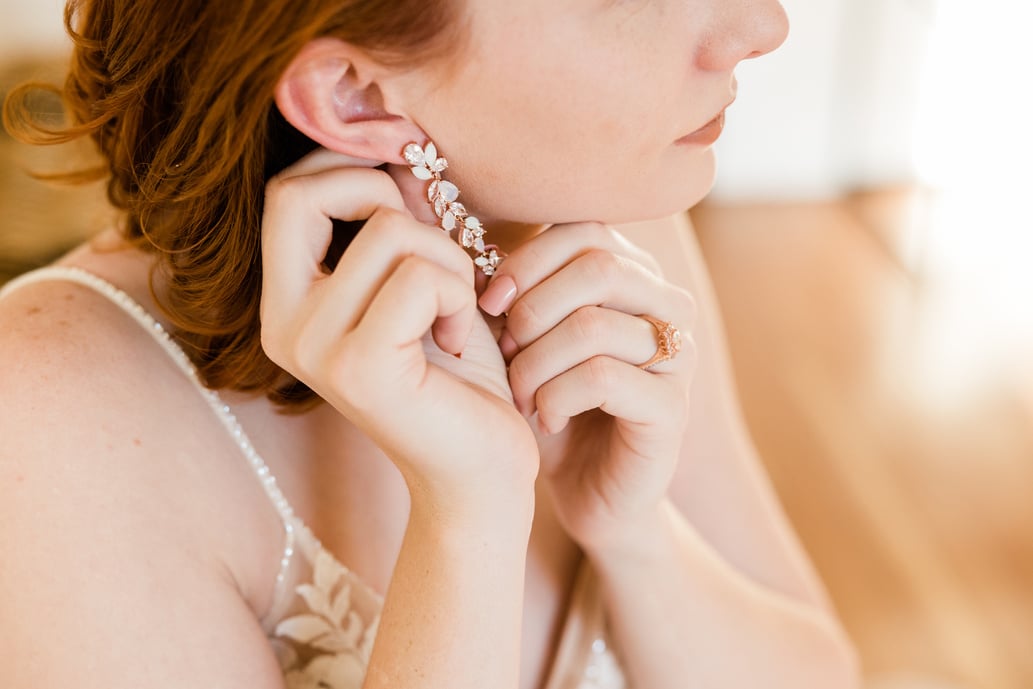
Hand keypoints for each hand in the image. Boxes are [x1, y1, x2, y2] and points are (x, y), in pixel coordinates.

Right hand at [260, 149, 538, 520]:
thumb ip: (400, 219)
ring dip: (450, 260)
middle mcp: (283, 325)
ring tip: (458, 312)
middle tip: (434, 252)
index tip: (410, 193)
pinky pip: (420, 277)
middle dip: (387, 200)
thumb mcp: (424, 279)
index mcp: (287, 303)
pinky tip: (458, 340)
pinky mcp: (358, 367)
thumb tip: (399, 149)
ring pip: (389, 231)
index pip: (285, 194)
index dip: (348, 170)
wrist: (479, 466)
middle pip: (305, 194)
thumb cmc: (456, 372)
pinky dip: (460, 296)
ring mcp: (312, 348)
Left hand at [478, 222, 696, 550]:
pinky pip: (603, 378)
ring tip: (519, 393)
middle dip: (531, 310)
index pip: (584, 230)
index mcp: (637, 277)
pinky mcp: (672, 409)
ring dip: (536, 362)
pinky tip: (544, 419)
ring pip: (593, 324)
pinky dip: (557, 397)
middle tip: (503, 352)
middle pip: (597, 266)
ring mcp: (677, 358)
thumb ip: (512, 287)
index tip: (486, 302)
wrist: (589, 492)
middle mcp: (668, 307)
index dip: (526, 260)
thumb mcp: (525, 339)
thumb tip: (462, 234)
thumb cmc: (552, 404)